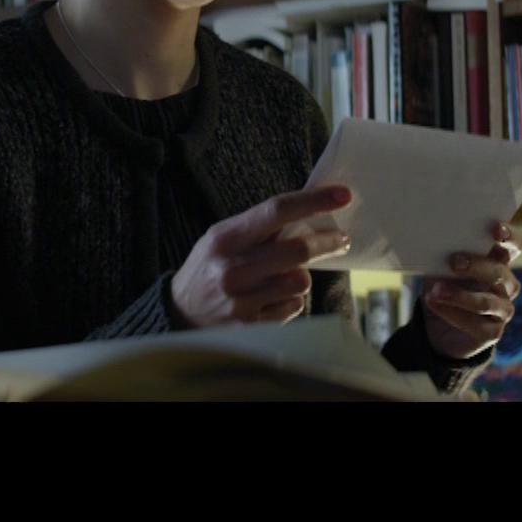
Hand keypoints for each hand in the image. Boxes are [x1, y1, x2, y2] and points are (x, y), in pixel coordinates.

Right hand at [170, 184, 352, 328]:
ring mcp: (241, 301)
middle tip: (341, 239)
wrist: (178, 315)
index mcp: (225, 238)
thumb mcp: (222, 238)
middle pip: (298, 250)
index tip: (342, 194)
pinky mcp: (250, 327)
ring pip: (300, 282)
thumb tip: (309, 211)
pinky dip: (290, 300)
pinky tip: (272, 299)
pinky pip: (293, 307)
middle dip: (328, 242)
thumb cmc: (210, 268)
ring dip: (301, 276)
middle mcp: (232, 269)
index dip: (314, 201)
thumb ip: (259, 228)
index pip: (276, 211)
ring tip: (285, 276)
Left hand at [420, 221, 521, 360]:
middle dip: (477, 265)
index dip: (510, 237)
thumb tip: (435, 240)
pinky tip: (436, 305)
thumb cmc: (444, 285)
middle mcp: (506, 284)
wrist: (437, 325)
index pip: (515, 245)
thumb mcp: (441, 266)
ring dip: (460, 296)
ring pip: (488, 301)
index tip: (496, 229)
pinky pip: (477, 324)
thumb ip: (446, 253)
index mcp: (498, 261)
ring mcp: (503, 310)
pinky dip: (453, 314)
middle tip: (454, 262)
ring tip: (436, 291)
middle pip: (500, 271)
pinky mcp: (493, 333)